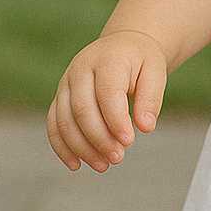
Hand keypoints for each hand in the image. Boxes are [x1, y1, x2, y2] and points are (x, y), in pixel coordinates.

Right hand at [47, 31, 167, 172]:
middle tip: (118, 158)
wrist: (123, 45)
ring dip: (81, 147)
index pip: (107, 92)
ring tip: (103, 165)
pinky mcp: (60, 98)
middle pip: (82, 109)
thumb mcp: (155, 71)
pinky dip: (62, 146)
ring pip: (64, 120)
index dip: (116, 119)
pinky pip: (54, 124)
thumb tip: (145, 127)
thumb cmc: (141, 60)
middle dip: (99, 138)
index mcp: (107, 59)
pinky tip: (76, 164)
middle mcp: (80, 70)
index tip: (129, 141)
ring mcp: (66, 84)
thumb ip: (151, 98)